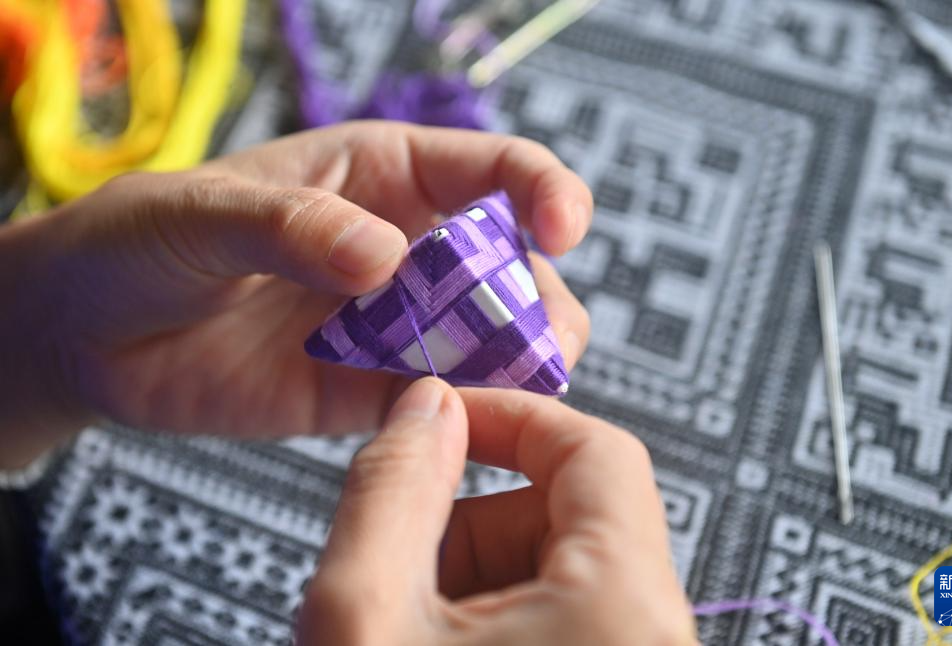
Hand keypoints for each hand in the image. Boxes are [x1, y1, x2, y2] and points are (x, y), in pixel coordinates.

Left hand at [0, 123, 591, 466]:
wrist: (86, 334)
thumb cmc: (139, 240)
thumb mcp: (202, 213)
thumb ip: (292, 226)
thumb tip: (386, 258)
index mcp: (382, 175)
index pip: (491, 170)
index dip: (544, 189)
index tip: (562, 226)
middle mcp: (405, 249)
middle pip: (514, 269)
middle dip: (544, 302)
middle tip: (539, 340)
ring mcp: (391, 324)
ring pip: (491, 343)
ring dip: (517, 368)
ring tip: (506, 393)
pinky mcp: (365, 392)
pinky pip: (434, 405)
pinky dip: (460, 419)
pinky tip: (454, 431)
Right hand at [297, 378, 697, 645]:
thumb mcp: (363, 617)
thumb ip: (390, 489)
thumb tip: (424, 408)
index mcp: (622, 609)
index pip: (596, 448)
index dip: (508, 417)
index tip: (443, 423)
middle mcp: (656, 636)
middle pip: (577, 509)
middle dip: (477, 513)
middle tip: (402, 550)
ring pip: (568, 567)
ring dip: (480, 569)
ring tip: (408, 620)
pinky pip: (570, 616)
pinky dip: (499, 614)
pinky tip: (437, 642)